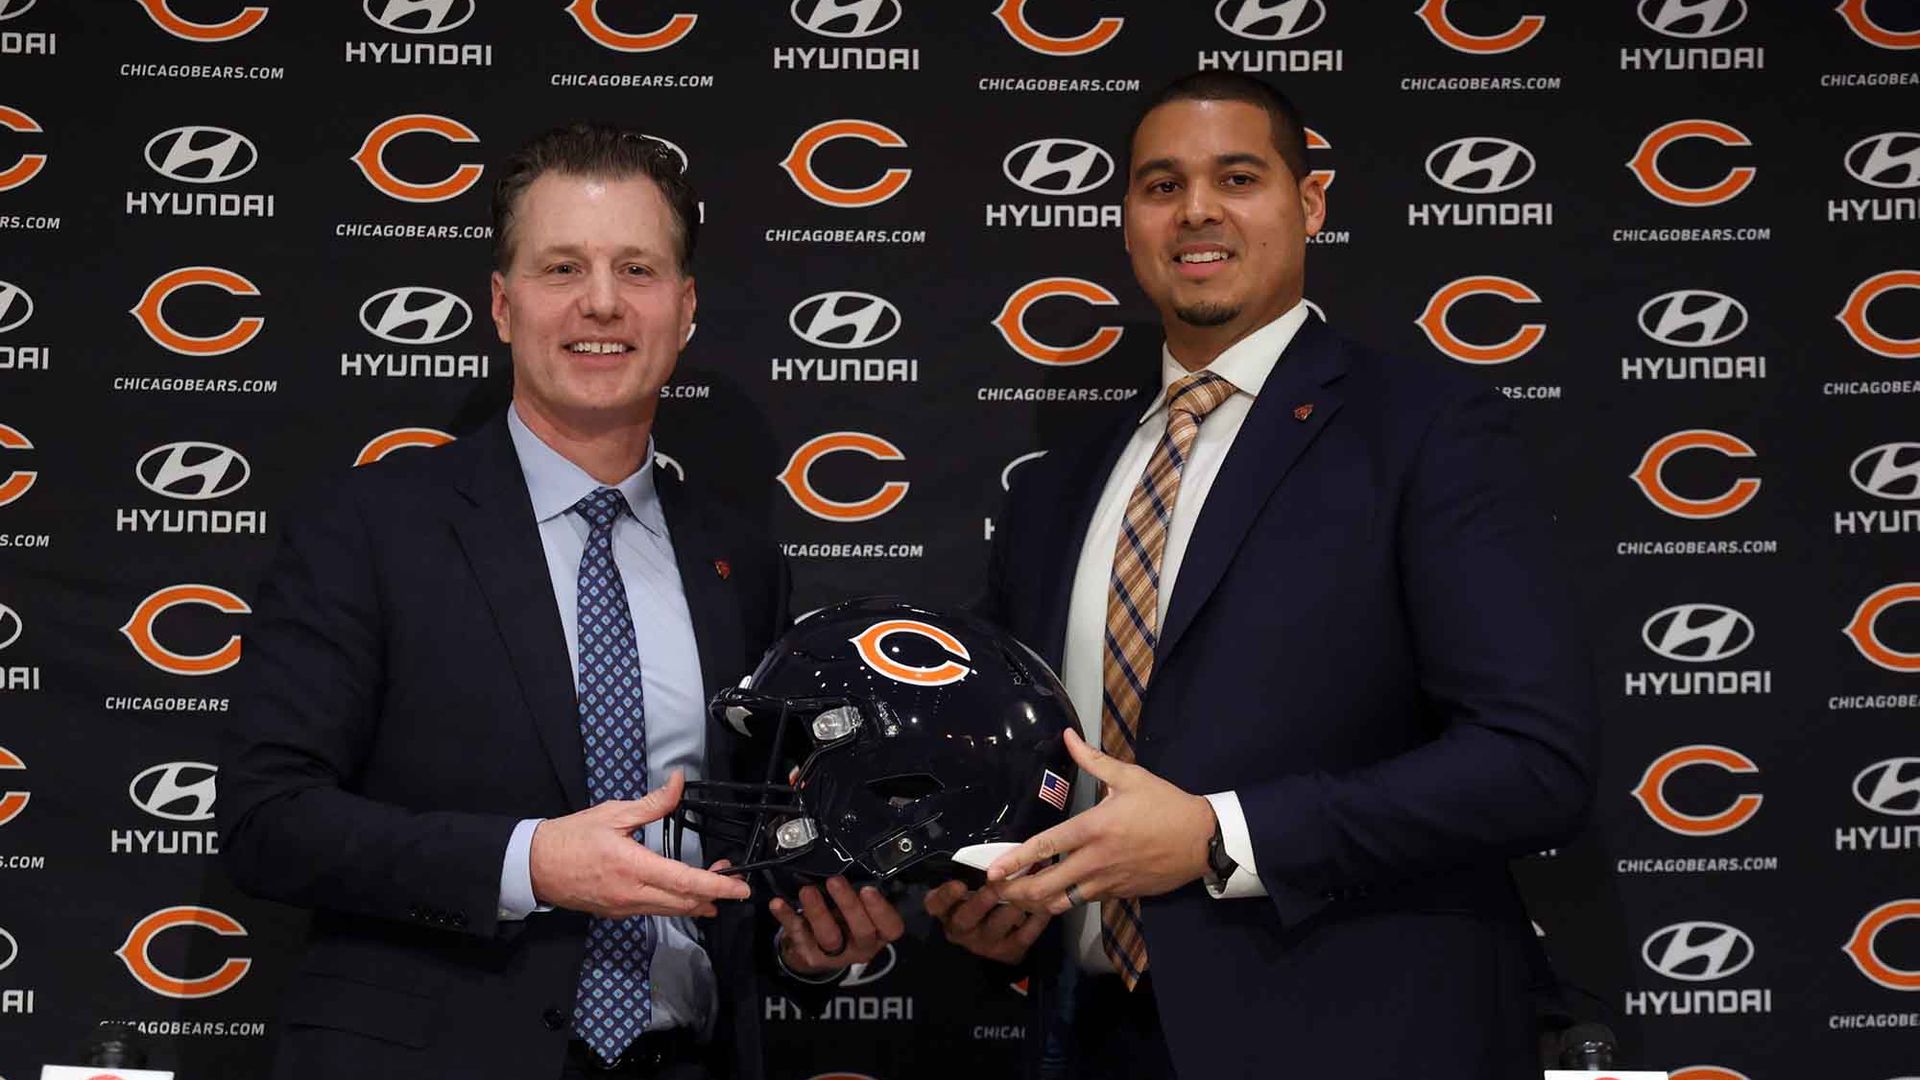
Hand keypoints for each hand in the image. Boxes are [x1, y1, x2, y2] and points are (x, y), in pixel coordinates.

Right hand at [530, 770, 750, 917]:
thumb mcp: (613, 813)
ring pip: (671, 911)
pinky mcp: (617, 912)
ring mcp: (624, 907)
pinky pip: (654, 912)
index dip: (717, 886)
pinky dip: (676, 905)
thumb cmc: (570, 838)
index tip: (740, 887)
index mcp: (633, 866)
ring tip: (716, 890)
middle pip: (684, 902)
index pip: (685, 881)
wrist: (535, 865)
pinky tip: (685, 897)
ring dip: (697, 902)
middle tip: (734, 881)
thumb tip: (678, 783)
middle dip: (715, 894)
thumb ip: (652, 803)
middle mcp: (632, 893)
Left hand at [769, 876, 905, 975]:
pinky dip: (787, 917)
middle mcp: (861, 946)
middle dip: (848, 905)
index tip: (869, 888)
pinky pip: (797, 935)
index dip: (881, 910)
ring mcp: (835, 955)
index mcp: (879, 933)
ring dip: (818, 912)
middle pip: (861, 931)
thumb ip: (862, 891)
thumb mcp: (861, 907)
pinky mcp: (810, 954)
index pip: (891, 926)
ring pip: (829, 937)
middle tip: (835, 881)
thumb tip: (856, 858)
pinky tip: (778, 903)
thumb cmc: (845, 919)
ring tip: (807, 891)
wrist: (819, 949)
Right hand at [924, 880, 1049, 964]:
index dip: (946, 895)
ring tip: (1030, 889)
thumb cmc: (981, 898)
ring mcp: (984, 945)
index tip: (960, 884)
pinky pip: (1024, 935)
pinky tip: (1046, 905)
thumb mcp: (969, 886)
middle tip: (999, 884)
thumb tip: (995, 858)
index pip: (936, 904)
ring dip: (1014, 905)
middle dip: (984, 899)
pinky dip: (1037, 919)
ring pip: (998, 924)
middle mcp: (961, 931)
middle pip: (968, 917)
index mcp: (947, 911)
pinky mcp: (1008, 953)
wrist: (993, 936)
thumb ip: (973, 874)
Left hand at [988, 729, 1215, 915]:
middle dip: (1017, 892)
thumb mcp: (1131, 777)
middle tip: (997, 891)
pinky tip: (1053, 898)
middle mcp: (1096, 860)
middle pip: (1047, 885)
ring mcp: (1108, 881)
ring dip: (1038, 903)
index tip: (993, 870)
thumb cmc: (1165, 805)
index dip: (1015, 860)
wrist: (1203, 840)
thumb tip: (1067, 737)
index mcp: (1094, 828)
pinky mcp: (1121, 894)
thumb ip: (1093, 760)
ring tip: (1018, 900)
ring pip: (1063, 902)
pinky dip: (1065, 903)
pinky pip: (1085, 902)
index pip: (1046, 847)